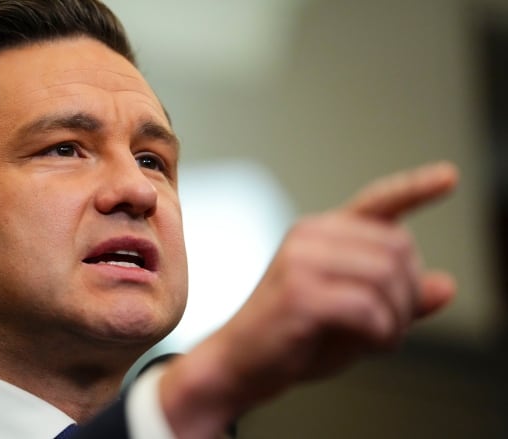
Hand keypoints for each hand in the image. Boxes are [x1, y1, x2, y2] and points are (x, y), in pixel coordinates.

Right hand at [159, 161, 458, 438]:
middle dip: (410, 294)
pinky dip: (381, 333)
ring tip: (382, 339)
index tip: (449, 175)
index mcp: (321, 234)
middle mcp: (309, 237)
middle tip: (395, 327)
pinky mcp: (299, 293)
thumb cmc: (293, 337)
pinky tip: (369, 344)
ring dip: (398, 318)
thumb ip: (398, 299)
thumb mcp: (354, 316)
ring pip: (387, 276)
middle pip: (398, 247)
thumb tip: (446, 286)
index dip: (415, 187)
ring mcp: (300, 261)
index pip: (376, 201)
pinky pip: (368, 308)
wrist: (240, 363)